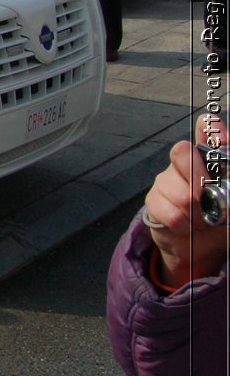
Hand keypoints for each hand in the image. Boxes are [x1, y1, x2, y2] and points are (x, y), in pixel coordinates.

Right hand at [144, 112, 229, 287]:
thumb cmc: (222, 219)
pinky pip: (171, 212)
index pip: (206, 128)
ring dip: (197, 214)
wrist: (201, 247)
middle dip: (201, 181)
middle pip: (182, 152)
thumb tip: (229, 172)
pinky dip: (185, 225)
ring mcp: (166, 180)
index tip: (221, 138)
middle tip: (210, 199)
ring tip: (203, 220)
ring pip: (180, 192)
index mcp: (210, 157)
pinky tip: (188, 226)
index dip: (211, 129)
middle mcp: (185, 162)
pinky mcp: (153, 200)